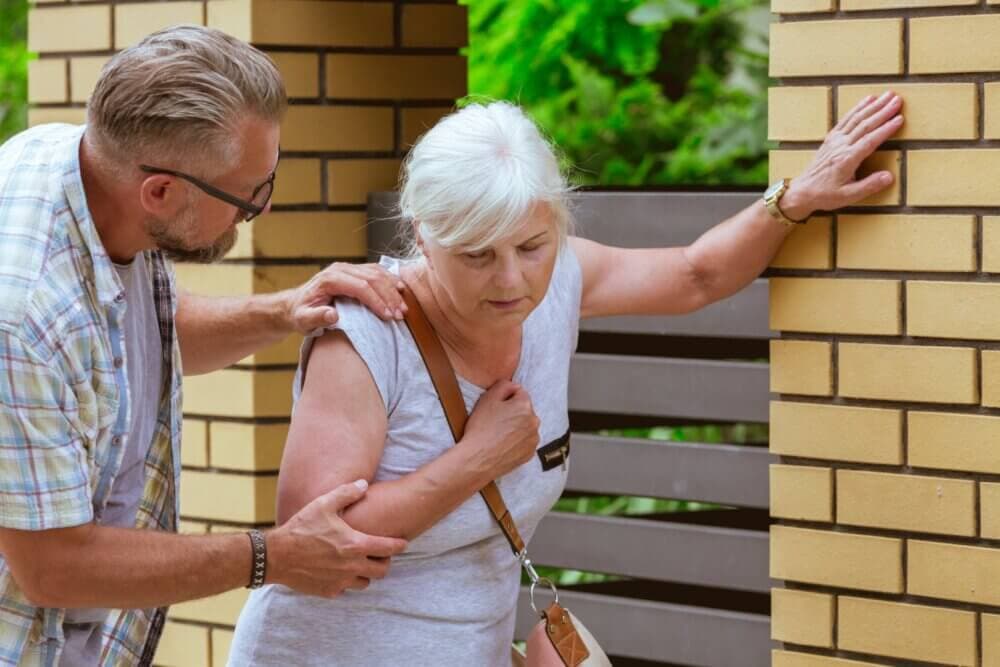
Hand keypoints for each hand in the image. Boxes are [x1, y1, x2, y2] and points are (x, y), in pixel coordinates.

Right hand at [268, 480, 407, 597]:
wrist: (276, 555)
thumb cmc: (301, 527)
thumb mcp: (324, 504)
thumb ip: (347, 493)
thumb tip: (364, 484)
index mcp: (355, 545)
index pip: (388, 549)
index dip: (399, 545)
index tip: (403, 542)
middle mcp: (352, 567)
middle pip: (382, 570)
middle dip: (384, 562)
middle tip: (379, 553)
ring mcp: (341, 582)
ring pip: (365, 582)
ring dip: (366, 573)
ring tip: (360, 562)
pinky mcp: (329, 592)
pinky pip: (345, 589)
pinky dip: (346, 581)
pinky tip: (339, 570)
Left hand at [285, 263, 407, 333]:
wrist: (296, 304)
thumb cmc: (300, 313)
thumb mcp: (303, 319)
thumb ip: (316, 317)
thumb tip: (333, 315)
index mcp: (330, 279)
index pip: (361, 286)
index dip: (377, 301)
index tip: (388, 316)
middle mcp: (340, 269)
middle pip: (373, 278)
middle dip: (389, 296)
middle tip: (400, 314)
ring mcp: (348, 268)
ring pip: (377, 272)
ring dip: (393, 289)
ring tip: (403, 308)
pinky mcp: (354, 270)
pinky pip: (377, 271)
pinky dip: (390, 281)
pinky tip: (400, 291)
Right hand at [463, 380, 539, 480]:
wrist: (477, 459)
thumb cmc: (481, 428)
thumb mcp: (488, 398)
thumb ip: (504, 385)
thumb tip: (514, 386)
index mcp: (525, 405)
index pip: (519, 393)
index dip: (505, 399)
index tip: (495, 408)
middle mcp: (534, 421)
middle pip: (524, 410)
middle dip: (513, 413)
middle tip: (495, 422)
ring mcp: (533, 439)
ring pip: (525, 426)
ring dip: (516, 427)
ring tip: (498, 435)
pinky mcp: (530, 454)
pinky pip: (524, 442)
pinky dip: (517, 442)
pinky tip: (503, 445)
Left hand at [782, 91, 903, 219]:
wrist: (802, 191)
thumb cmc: (825, 195)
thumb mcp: (848, 196)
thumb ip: (869, 186)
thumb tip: (889, 176)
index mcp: (847, 159)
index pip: (869, 140)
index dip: (885, 129)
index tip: (899, 119)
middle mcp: (840, 146)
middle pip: (864, 125)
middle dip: (882, 111)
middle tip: (898, 100)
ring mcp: (834, 140)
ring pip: (856, 119)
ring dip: (873, 106)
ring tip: (888, 95)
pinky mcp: (831, 139)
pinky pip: (845, 120)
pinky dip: (857, 108)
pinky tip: (868, 100)